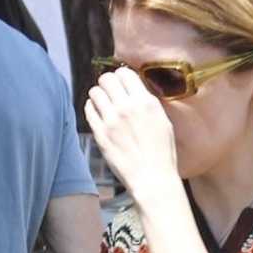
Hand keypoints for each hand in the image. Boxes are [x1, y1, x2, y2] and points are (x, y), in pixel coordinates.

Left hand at [84, 66, 179, 203]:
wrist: (152, 179)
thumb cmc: (162, 153)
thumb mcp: (163, 121)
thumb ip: (147, 102)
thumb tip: (135, 89)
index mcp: (145, 102)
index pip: (124, 73)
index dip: (122, 77)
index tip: (122, 83)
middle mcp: (127, 108)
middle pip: (106, 79)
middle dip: (108, 83)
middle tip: (111, 91)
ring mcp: (111, 120)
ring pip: (95, 92)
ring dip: (99, 95)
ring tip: (104, 103)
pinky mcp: (100, 133)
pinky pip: (88, 110)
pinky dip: (92, 108)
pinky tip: (99, 114)